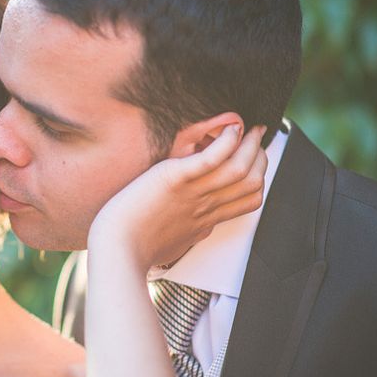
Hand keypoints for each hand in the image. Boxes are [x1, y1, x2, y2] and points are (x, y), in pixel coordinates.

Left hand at [88, 125, 266, 275]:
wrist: (116, 249)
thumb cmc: (135, 246)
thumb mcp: (176, 241)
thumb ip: (192, 229)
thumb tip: (202, 224)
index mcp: (206, 220)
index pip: (250, 199)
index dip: (259, 176)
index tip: (253, 158)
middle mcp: (205, 206)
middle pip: (252, 182)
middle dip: (260, 156)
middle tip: (256, 136)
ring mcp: (192, 193)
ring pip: (239, 169)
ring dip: (249, 144)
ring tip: (248, 128)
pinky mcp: (174, 179)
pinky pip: (210, 160)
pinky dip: (226, 143)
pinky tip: (230, 129)